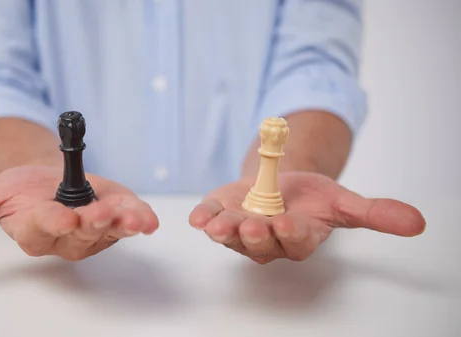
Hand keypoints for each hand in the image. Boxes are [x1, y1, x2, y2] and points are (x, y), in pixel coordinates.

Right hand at [0, 165, 158, 259]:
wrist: (50, 183)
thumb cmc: (21, 192)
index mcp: (35, 230)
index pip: (43, 231)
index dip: (53, 224)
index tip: (63, 218)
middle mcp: (67, 237)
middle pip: (81, 235)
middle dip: (92, 224)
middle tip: (100, 214)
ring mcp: (95, 230)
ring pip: (110, 230)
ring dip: (123, 223)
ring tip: (134, 218)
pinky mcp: (116, 217)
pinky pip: (130, 221)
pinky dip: (141, 219)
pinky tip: (150, 221)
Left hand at [189, 171, 425, 263]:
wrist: (280, 181)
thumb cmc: (311, 197)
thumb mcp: (343, 200)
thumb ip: (374, 213)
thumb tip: (419, 222)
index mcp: (298, 237)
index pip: (296, 240)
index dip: (292, 233)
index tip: (287, 225)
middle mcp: (267, 240)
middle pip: (260, 243)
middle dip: (255, 236)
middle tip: (251, 227)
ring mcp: (240, 230)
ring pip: (231, 235)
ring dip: (224, 230)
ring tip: (216, 225)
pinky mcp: (220, 214)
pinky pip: (209, 218)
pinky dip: (201, 217)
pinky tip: (196, 217)